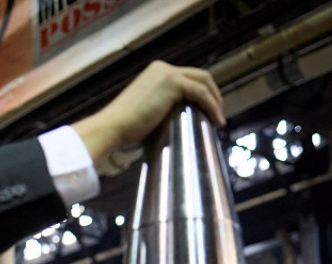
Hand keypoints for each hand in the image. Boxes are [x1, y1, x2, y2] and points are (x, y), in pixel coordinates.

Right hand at [72, 60, 224, 166]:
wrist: (112, 127)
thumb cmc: (124, 128)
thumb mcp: (146, 112)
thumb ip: (160, 110)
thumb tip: (175, 124)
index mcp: (156, 73)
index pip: (187, 78)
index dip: (202, 93)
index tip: (206, 112)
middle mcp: (163, 68)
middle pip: (199, 76)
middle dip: (212, 94)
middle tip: (216, 115)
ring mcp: (168, 73)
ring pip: (203, 82)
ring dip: (215, 101)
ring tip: (218, 119)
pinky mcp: (173, 83)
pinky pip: (201, 93)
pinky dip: (212, 106)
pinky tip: (216, 120)